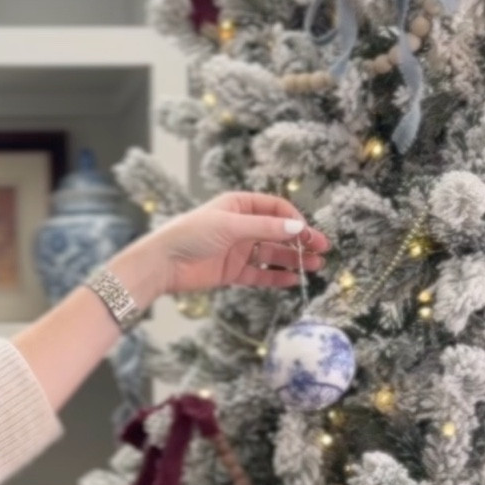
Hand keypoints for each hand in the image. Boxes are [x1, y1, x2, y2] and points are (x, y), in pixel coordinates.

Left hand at [156, 191, 330, 295]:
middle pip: (277, 232)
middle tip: (322, 249)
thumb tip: (297, 228)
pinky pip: (259, 274)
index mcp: (239, 205)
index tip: (309, 232)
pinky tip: (293, 279)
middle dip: (300, 241)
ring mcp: (237, 250)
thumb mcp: (230, 225)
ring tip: (315, 266)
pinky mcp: (232, 272)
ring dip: (293, 259)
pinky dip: (276, 277)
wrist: (162, 264)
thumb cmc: (191, 235)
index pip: (276, 209)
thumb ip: (265, 228)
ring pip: (271, 254)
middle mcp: (241, 226)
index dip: (294, 220)